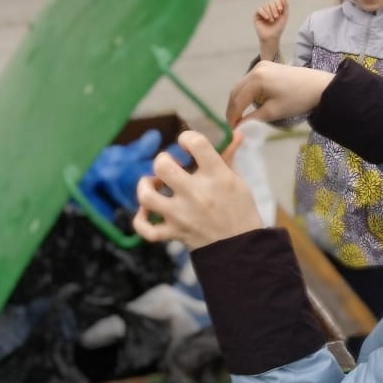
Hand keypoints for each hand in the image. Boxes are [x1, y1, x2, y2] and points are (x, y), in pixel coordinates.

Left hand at [133, 131, 262, 249]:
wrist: (241, 250)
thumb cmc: (240, 212)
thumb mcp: (238, 182)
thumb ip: (228, 157)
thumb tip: (235, 133)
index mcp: (216, 177)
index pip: (196, 143)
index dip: (187, 137)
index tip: (187, 144)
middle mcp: (196, 194)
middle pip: (162, 165)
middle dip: (163, 160)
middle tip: (171, 167)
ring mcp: (181, 215)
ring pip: (146, 195)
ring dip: (145, 186)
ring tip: (154, 184)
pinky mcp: (173, 233)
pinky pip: (145, 229)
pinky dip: (140, 220)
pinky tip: (147, 211)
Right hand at [226, 60, 332, 125]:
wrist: (319, 86)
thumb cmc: (298, 99)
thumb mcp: (274, 112)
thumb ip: (253, 119)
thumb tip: (237, 128)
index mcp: (256, 79)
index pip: (238, 100)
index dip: (232, 116)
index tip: (230, 130)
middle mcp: (255, 68)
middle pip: (236, 90)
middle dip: (232, 108)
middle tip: (231, 124)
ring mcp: (261, 65)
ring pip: (241, 85)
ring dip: (237, 100)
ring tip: (237, 116)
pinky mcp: (267, 66)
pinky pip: (249, 81)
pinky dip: (245, 93)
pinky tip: (247, 104)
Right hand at [253, 0, 288, 56]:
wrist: (272, 37)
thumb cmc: (278, 28)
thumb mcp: (284, 16)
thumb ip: (285, 6)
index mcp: (275, 8)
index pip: (276, 0)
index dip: (279, 3)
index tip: (281, 10)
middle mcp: (269, 8)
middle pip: (271, 2)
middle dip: (274, 9)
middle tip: (276, 17)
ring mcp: (262, 11)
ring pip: (265, 6)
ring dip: (270, 13)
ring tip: (272, 20)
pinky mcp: (256, 15)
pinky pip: (259, 9)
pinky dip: (264, 13)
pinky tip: (267, 18)